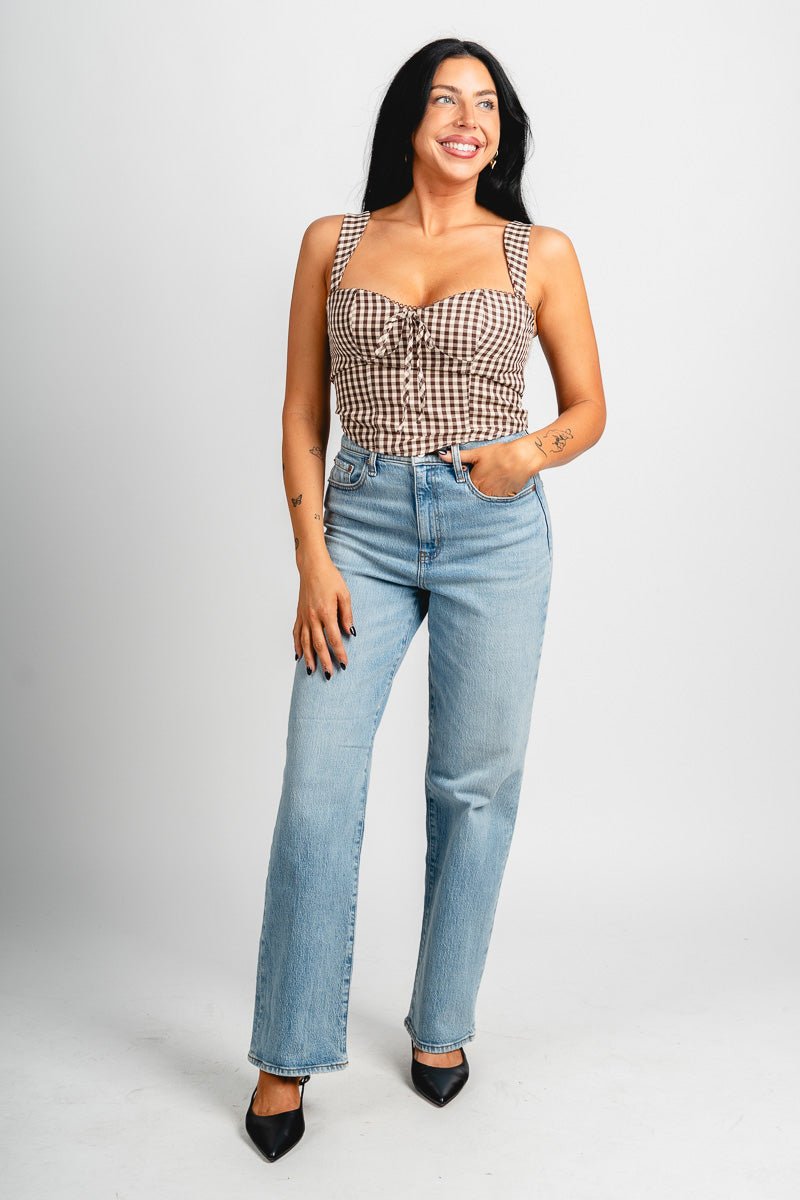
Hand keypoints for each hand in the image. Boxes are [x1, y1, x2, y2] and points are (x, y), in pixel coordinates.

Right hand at [294, 556, 355, 677]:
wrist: (312, 567)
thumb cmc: (330, 578)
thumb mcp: (344, 594)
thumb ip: (347, 614)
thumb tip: (350, 632)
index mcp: (326, 612)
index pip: (334, 638)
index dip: (339, 653)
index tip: (344, 664)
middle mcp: (313, 617)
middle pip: (318, 644)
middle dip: (324, 661)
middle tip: (329, 675)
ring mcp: (304, 617)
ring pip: (305, 642)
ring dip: (309, 658)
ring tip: (312, 671)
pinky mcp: (299, 614)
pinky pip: (296, 633)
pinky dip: (297, 646)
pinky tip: (298, 656)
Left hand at [437, 440, 533, 496]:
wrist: (522, 458)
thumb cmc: (500, 454)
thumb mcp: (477, 453)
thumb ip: (459, 457)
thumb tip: (441, 455)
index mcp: (474, 483)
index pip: (465, 488)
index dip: (467, 482)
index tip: (471, 477)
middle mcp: (483, 493)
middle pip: (475, 494)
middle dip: (477, 488)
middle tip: (485, 478)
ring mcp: (496, 497)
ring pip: (486, 498)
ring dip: (487, 492)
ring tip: (494, 480)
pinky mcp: (507, 498)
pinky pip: (499, 500)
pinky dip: (498, 494)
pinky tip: (502, 484)